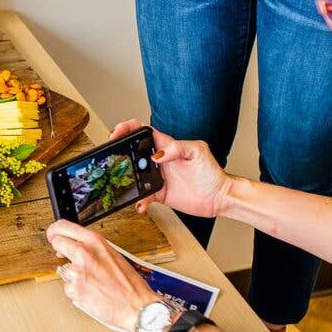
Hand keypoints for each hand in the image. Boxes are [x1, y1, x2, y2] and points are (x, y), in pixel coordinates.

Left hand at [46, 220, 160, 331]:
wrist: (137, 307)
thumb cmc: (131, 285)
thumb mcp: (114, 255)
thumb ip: (93, 248)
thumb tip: (76, 246)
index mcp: (95, 241)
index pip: (63, 226)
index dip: (55, 231)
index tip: (54, 234)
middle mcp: (84, 253)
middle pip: (56, 242)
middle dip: (59, 248)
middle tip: (62, 253)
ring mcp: (76, 271)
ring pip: (64, 269)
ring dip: (74, 276)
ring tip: (93, 283)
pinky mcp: (73, 289)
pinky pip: (69, 287)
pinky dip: (77, 291)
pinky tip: (92, 293)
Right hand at [110, 120, 232, 217]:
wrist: (219, 197)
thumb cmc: (212, 172)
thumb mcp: (198, 151)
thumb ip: (178, 148)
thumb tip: (158, 154)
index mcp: (167, 145)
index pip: (143, 131)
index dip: (128, 128)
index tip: (117, 132)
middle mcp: (160, 160)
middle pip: (133, 152)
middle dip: (120, 152)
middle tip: (113, 157)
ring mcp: (158, 177)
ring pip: (135, 175)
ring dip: (126, 179)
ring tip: (124, 182)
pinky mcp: (159, 193)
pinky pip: (143, 196)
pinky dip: (139, 200)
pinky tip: (140, 203)